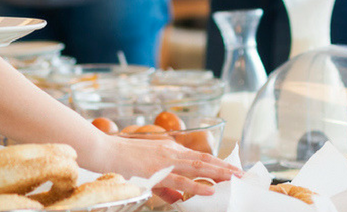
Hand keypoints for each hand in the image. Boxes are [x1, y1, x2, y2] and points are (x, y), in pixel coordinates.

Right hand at [87, 134, 240, 201]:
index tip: (232, 170)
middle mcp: (170, 151)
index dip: (217, 163)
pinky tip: (209, 190)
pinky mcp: (156, 171)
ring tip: (234, 180)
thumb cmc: (121, 159)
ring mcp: (164, 160)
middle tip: (243, 175)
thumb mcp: (147, 171)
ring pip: (197, 167)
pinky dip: (196, 185)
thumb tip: (178, 197)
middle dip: (225, 168)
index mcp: (169, 149)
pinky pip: (180, 179)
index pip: (199, 156)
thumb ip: (164, 186)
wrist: (103, 150)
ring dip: (218, 174)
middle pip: (204, 160)